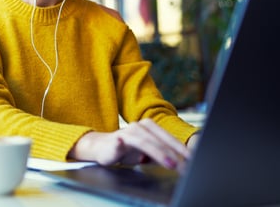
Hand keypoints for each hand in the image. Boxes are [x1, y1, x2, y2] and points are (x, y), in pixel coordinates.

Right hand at [69, 119, 189, 172]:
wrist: (100, 147)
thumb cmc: (126, 150)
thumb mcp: (147, 152)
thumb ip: (162, 154)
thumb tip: (182, 161)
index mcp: (149, 127)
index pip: (168, 138)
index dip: (181, 150)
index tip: (193, 161)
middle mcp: (139, 127)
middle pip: (159, 140)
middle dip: (174, 154)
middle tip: (185, 166)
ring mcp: (126, 132)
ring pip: (144, 141)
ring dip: (158, 152)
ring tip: (170, 163)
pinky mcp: (114, 140)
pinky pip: (119, 142)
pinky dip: (121, 144)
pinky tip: (121, 144)